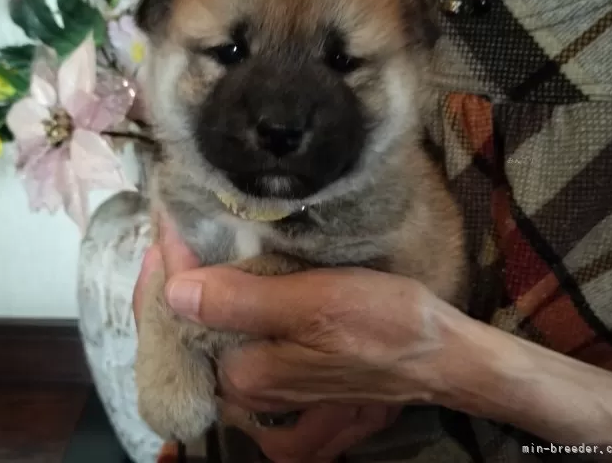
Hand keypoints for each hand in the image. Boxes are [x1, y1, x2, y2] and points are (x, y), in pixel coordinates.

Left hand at [132, 215, 398, 462]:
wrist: (441, 357)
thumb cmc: (387, 323)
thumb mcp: (318, 303)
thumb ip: (243, 303)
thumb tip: (175, 291)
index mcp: (248, 373)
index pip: (187, 308)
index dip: (173, 259)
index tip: (170, 216)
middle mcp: (250, 392)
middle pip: (190, 331)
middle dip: (174, 282)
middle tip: (170, 234)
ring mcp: (270, 396)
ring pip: (210, 339)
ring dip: (197, 298)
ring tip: (188, 255)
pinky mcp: (290, 387)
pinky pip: (237, 353)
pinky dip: (222, 323)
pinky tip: (220, 299)